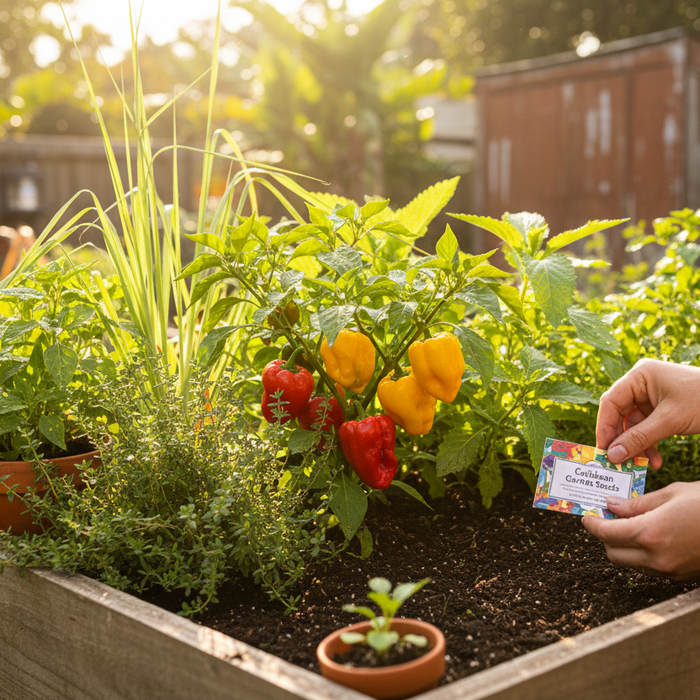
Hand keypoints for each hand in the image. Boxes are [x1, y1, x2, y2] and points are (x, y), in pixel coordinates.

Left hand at [582, 483, 699, 579]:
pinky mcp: (681, 577)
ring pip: (630, 563)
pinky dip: (641, 553)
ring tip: (626, 524)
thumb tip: (612, 506)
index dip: (592, 523)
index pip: (605, 533)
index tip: (587, 514)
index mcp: (650, 533)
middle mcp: (657, 558)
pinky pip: (649, 567)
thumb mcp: (673, 494)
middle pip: (612, 552)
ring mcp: (670, 571)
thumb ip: (638, 503)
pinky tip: (647, 535)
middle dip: (604, 535)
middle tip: (606, 516)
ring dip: (622, 545)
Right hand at [596, 359, 699, 468]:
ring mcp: (652, 395)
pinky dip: (649, 443)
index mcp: (640, 375)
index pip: (611, 402)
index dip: (605, 427)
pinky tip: (655, 460)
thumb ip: (639, 438)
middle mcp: (642, 383)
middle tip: (617, 461)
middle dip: (622, 439)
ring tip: (643, 464)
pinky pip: (647, 427)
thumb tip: (612, 455)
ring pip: (634, 424)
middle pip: (620, 414)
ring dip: (638, 445)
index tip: (603, 450)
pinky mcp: (662, 408)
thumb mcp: (670, 421)